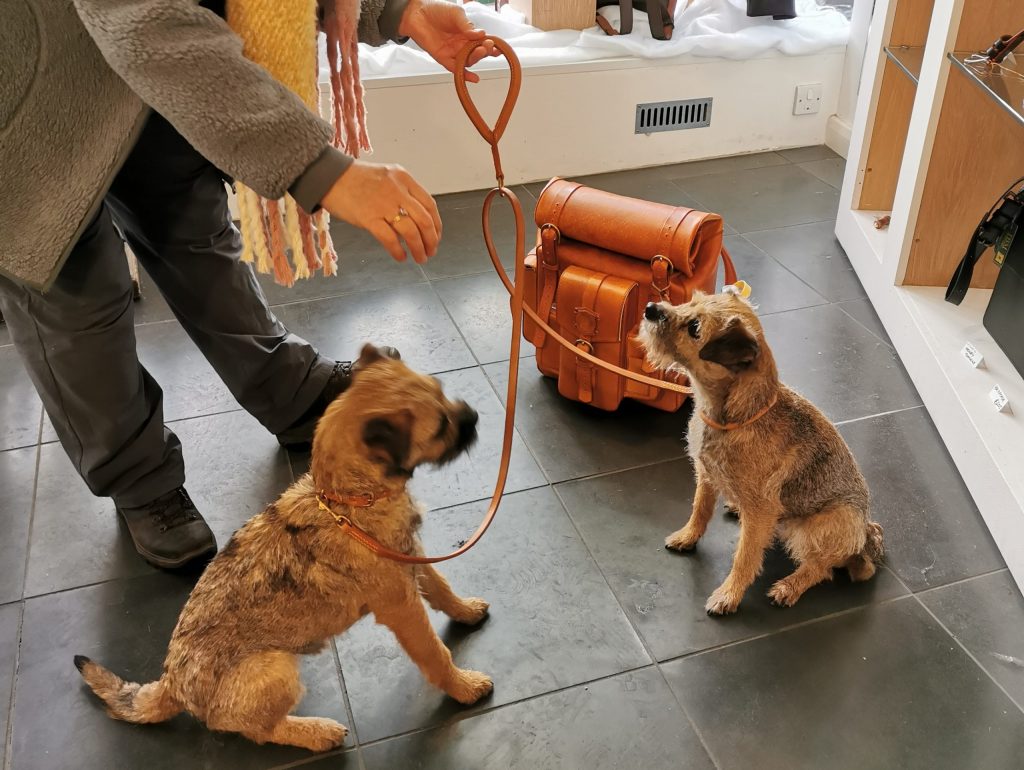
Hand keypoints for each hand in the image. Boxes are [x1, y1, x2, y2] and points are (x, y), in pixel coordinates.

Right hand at [321, 160, 441, 263]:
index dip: (437, 225)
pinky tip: (400, 257)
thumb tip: (417, 219)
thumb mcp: (386, 177)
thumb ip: (402, 193)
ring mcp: (383, 204)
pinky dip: (398, 251)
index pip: (430, 205)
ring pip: (411, 231)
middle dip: (431, 240)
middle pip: (425, 220)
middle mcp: (397, 190)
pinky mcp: (368, 217)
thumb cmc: (355, 178)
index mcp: (404, 178)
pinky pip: (390, 239)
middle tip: (430, 251)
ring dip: (418, 248)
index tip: (436, 237)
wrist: (328, 175)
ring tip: (419, 258)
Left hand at [399, 0, 500, 82]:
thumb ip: (467, 24)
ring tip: (481, 51)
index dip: (490, 45)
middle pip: (477, 52)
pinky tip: (474, 78)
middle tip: (488, 46)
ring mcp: (453, 52)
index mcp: (467, 33)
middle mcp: (462, 44)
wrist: (417, 13)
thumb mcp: (455, 13)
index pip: (482, 41)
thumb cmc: (436, 10)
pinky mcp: (443, 58)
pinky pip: (456, 69)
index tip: (496, 46)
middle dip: (484, 51)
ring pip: (468, 60)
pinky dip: (465, 75)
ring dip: (476, 58)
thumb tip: (481, 33)